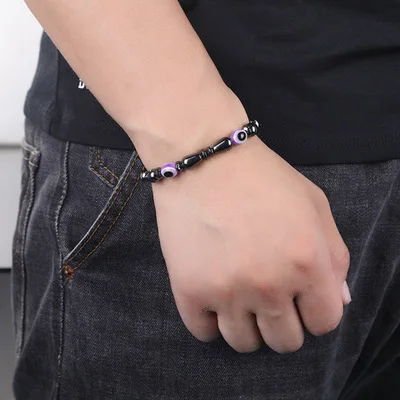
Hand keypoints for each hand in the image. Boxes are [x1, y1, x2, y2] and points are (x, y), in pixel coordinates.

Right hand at [151, 99, 350, 353]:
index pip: (324, 323)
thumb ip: (335, 256)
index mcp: (307, 264)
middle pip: (285, 341)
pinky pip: (203, 332)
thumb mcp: (314, 205)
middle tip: (268, 294)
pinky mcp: (189, 289)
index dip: (314, 311)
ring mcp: (226, 291)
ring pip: (244, 343)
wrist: (204, 159)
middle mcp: (269, 285)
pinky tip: (213, 298)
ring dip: (247, 325)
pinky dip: (211, 321)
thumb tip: (339, 300)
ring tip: (239, 296)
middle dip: (282, 321)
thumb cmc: (262, 177)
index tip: (299, 297)